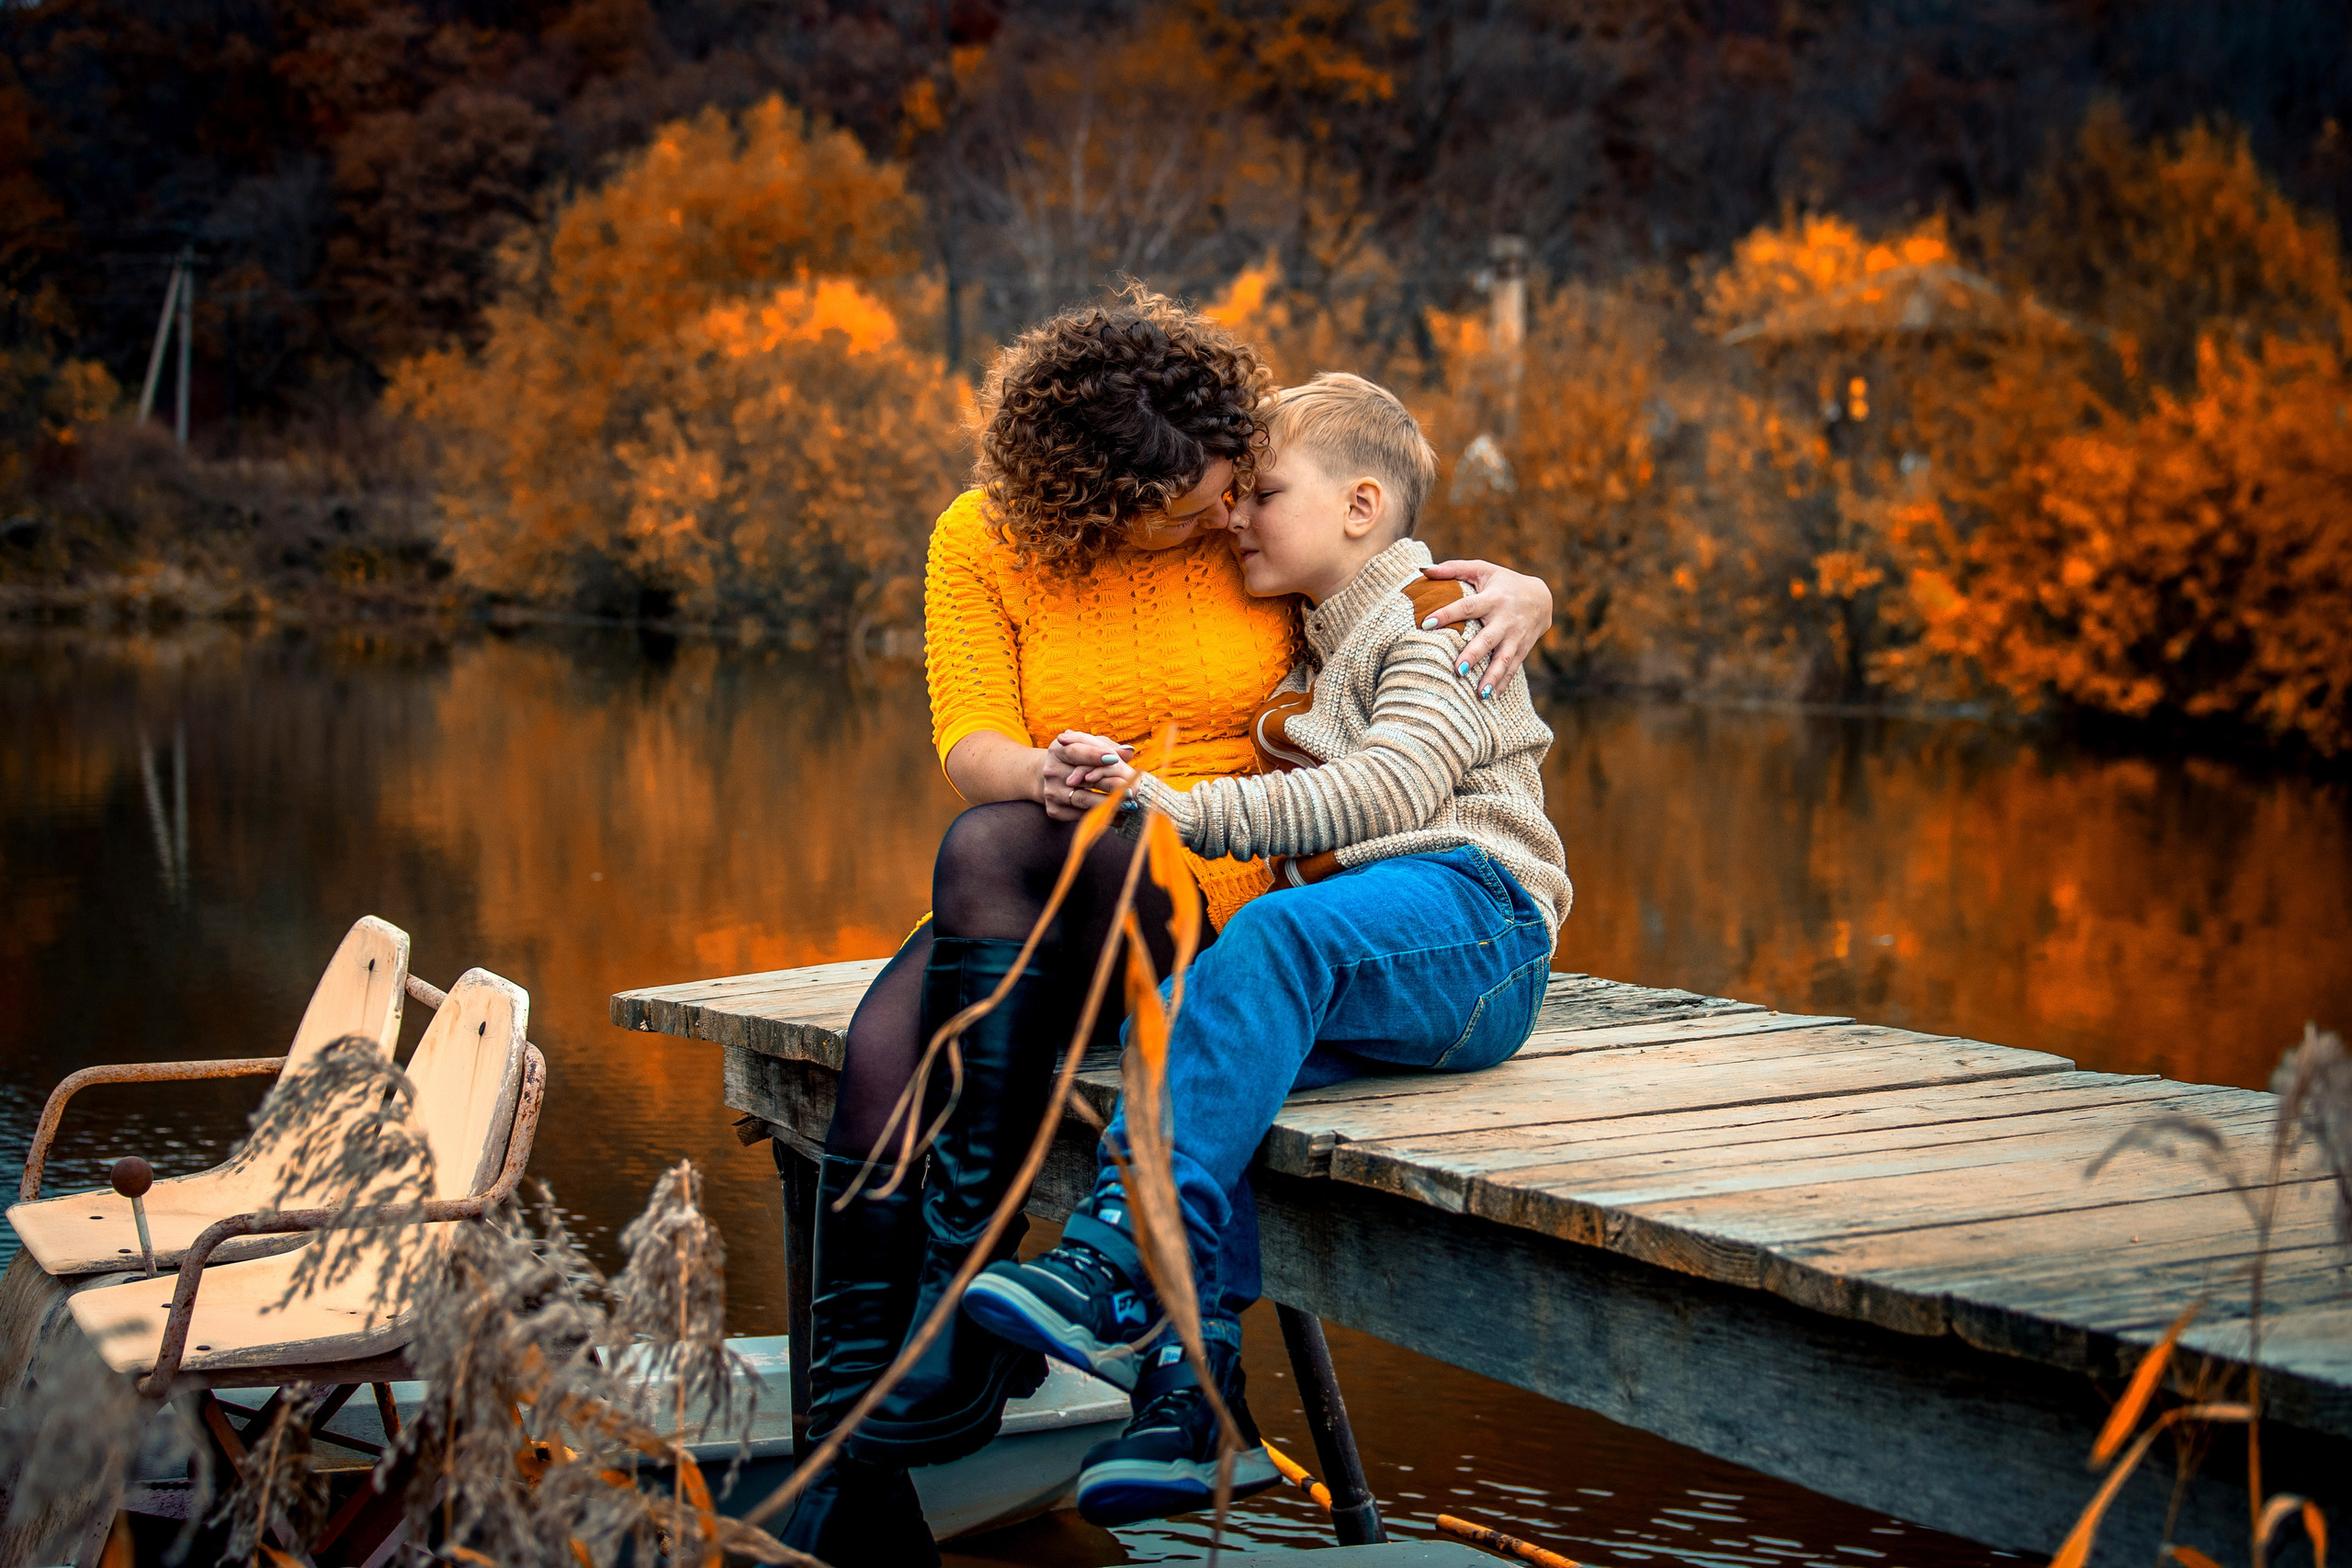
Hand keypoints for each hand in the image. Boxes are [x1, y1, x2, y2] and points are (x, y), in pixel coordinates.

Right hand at [1040, 730, 1134, 819]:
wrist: (1054, 778)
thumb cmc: (1079, 757)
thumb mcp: (1090, 746)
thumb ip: (1108, 747)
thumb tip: (1128, 751)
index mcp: (1058, 750)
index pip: (1075, 751)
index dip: (1094, 755)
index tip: (1114, 760)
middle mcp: (1051, 771)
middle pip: (1083, 778)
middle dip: (1110, 784)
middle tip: (1132, 790)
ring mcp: (1052, 792)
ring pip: (1084, 799)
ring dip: (1109, 804)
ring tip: (1130, 806)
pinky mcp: (1054, 810)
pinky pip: (1082, 816)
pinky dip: (1103, 817)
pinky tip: (1120, 817)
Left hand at [1419, 559, 1554, 696]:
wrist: (1542, 597)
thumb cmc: (1503, 582)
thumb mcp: (1482, 569)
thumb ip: (1454, 568)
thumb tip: (1423, 570)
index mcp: (1492, 598)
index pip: (1467, 606)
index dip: (1447, 614)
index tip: (1426, 622)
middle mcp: (1505, 619)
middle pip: (1488, 639)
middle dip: (1474, 655)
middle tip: (1457, 669)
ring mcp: (1516, 637)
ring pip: (1504, 659)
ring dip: (1492, 676)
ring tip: (1479, 694)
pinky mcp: (1522, 649)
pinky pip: (1513, 669)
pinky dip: (1502, 684)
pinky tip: (1490, 699)